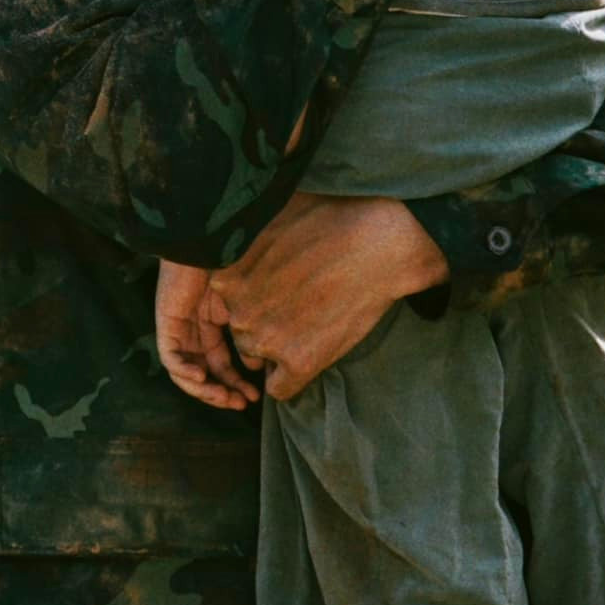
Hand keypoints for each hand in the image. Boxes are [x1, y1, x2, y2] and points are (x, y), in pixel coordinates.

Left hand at [154, 259, 259, 410]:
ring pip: (185, 373)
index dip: (236, 383)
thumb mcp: (243, 307)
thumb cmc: (233, 268)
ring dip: (205, 390)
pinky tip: (203, 376)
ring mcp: (178, 328)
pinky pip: (171, 358)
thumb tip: (258, 367)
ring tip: (226, 398)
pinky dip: (185, 372)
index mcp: (211, 326)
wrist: (211, 241)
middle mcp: (193, 331)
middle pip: (203, 373)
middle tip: (242, 403)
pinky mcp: (166, 324)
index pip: (220, 364)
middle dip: (222, 392)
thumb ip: (249, 336)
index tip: (256, 395)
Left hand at [208, 192, 447, 400]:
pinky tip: (312, 352)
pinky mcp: (298, 362)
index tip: (276, 284)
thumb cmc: (328, 220)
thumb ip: (241, 238)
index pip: (226, 300)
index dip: (252, 294)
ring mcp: (266, 338)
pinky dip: (292, 376)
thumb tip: (231, 237)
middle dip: (264, 320)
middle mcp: (238, 310)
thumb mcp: (268, 216)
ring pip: (259, 357)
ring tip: (312, 320)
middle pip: (241, 329)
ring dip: (279, 347)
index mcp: (226, 275)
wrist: (378, 242)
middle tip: (298, 301)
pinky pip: (280, 388)